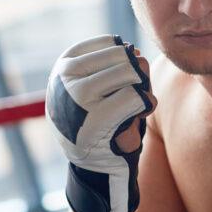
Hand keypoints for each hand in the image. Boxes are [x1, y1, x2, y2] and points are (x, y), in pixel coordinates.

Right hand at [45, 35, 154, 211]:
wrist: (96, 167)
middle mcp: (65, 79)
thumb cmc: (105, 122)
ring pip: (129, 75)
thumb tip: (138, 56)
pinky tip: (143, 113)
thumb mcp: (108, 87)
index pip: (110, 45)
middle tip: (132, 97)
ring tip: (136, 106)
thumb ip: (124, 66)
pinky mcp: (94, 121)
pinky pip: (135, 98)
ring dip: (143, 89)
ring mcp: (76, 99)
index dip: (126, 61)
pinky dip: (147, 104)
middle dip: (137, 75)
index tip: (122, 82)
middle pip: (122, 58)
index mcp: (65, 66)